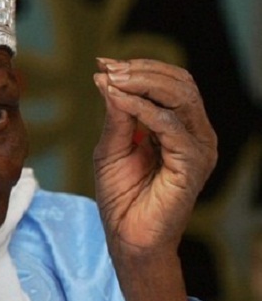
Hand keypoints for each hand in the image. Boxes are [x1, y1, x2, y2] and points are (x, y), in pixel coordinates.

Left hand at [93, 58, 216, 257]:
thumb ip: (115, 114)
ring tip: (112, 79)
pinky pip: (170, 125)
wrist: (127, 236)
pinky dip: (142, 108)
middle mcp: (194, 134)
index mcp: (178, 127)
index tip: (103, 63)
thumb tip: (105, 77)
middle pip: (180, 83)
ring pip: (180, 96)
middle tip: (108, 68)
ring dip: (142, 82)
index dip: (138, 68)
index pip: (169, 83)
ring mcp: (197, 147)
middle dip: (141, 70)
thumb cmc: (120, 195)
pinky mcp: (193, 164)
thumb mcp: (111, 147)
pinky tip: (119, 101)